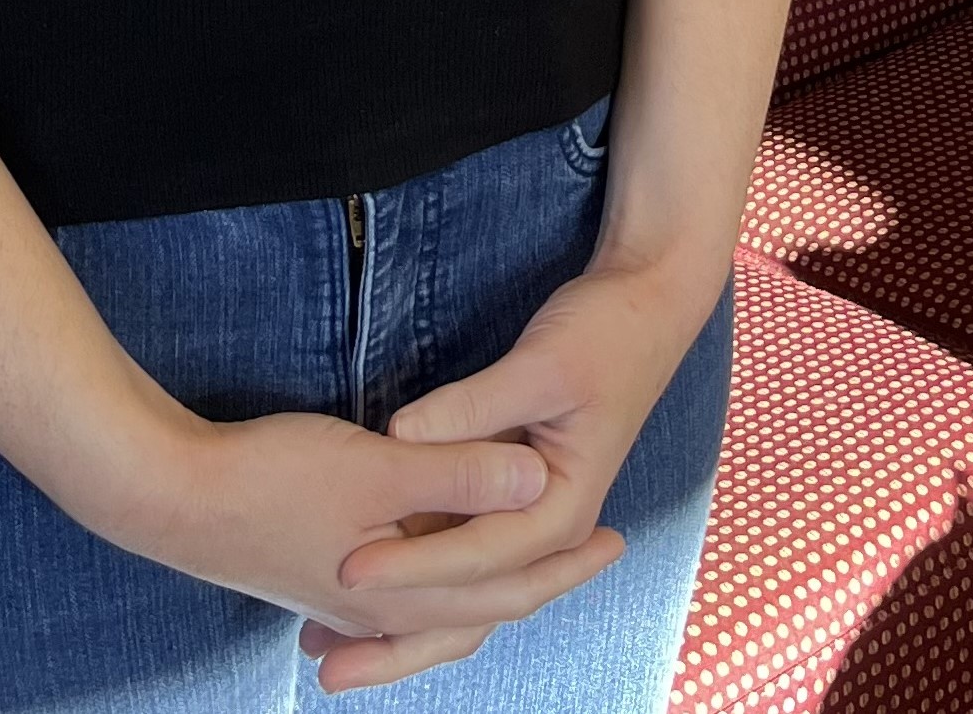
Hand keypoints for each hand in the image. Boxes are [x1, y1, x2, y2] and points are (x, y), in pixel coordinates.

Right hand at [120, 408, 622, 691]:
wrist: (171, 497)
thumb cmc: (273, 477)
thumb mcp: (377, 465)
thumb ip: (458, 471)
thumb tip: (537, 474)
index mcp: (404, 589)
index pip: (506, 589)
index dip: (565, 564)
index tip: (615, 537)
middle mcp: (380, 605)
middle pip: (478, 607)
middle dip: (538, 581)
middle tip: (595, 549)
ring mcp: (344, 595)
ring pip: (437, 604)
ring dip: (484, 585)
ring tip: (523, 566)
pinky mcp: (317, 572)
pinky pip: (399, 590)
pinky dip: (432, 581)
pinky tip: (426, 557)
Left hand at [297, 259, 713, 691]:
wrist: (645, 308)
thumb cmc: (603, 335)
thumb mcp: (541, 366)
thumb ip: (474, 407)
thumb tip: (401, 437)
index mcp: (561, 509)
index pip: (476, 555)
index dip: (409, 565)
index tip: (346, 569)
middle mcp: (545, 527)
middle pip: (468, 600)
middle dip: (397, 636)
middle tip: (327, 665)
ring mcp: (528, 514)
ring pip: (460, 583)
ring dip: (401, 615)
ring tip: (329, 644)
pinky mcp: (511, 492)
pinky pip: (459, 542)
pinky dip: (414, 566)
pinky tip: (366, 576)